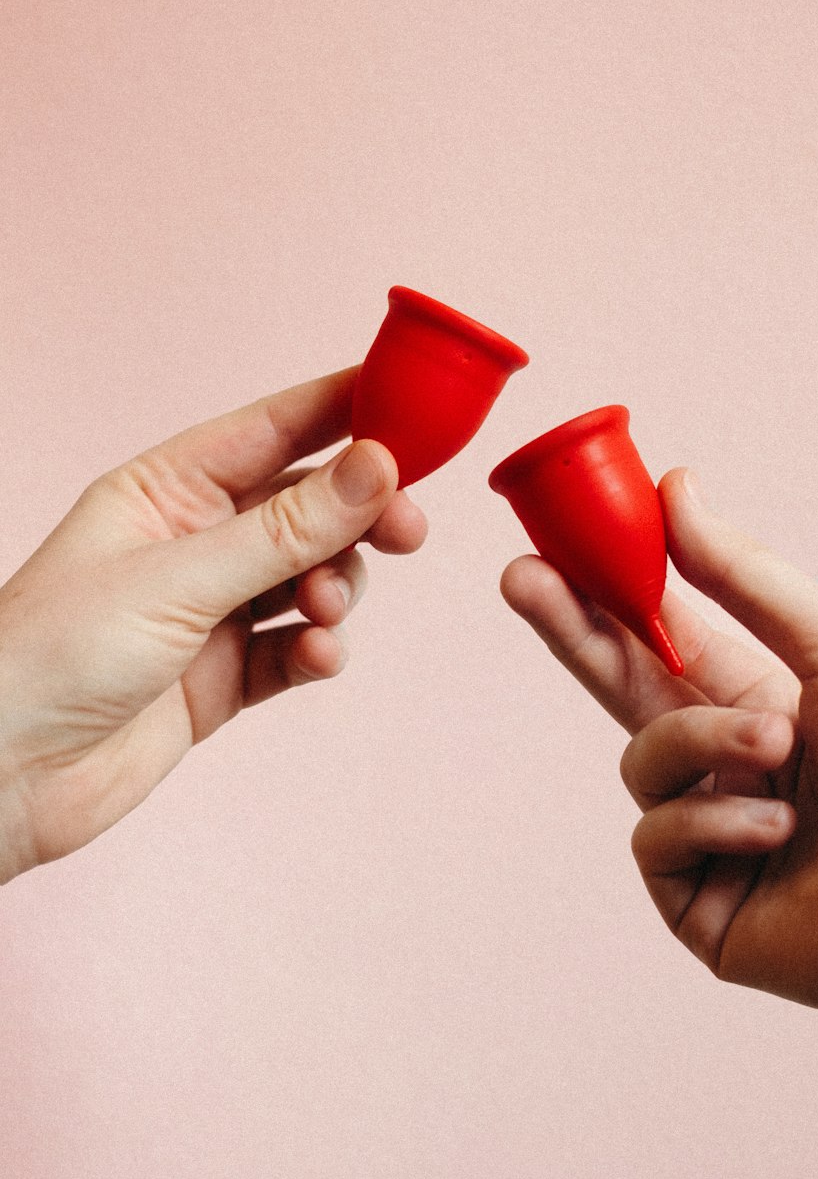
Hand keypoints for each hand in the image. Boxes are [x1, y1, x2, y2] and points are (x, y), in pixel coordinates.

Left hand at [0, 367, 425, 882]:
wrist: (3, 779)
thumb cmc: (52, 656)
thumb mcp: (180, 580)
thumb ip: (287, 529)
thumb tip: (377, 466)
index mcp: (165, 489)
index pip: (273, 428)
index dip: (346, 409)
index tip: (416, 399)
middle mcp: (194, 541)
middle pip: (307, 505)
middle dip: (361, 514)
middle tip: (406, 529)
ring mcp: (211, 611)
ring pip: (313, 577)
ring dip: (336, 589)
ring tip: (324, 612)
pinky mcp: (225, 677)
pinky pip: (297, 648)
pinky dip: (319, 649)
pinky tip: (316, 656)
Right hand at [501, 468, 817, 1062]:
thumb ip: (740, 572)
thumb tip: (676, 487)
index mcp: (759, 699)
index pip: (659, 637)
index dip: (604, 592)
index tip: (555, 545)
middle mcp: (726, 765)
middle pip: (621, 688)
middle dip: (572, 632)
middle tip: (521, 579)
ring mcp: (709, 835)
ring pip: (643, 763)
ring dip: (704, 744)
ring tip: (779, 753)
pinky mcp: (697, 904)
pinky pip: (656, 839)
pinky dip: (714, 823)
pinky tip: (777, 832)